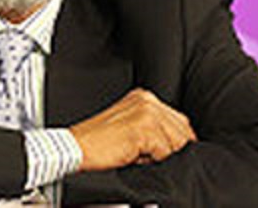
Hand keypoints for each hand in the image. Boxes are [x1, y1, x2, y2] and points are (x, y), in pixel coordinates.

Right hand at [69, 88, 196, 171]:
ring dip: (160, 155)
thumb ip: (154, 127)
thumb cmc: (98, 143)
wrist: (75, 148)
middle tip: (146, 155)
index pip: (179, 120)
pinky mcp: (144, 128)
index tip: (167, 153)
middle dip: (170, 149)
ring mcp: (147, 112)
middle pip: (182, 131)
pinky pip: (165, 152)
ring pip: (176, 143)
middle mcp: (148, 100)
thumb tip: (178, 143)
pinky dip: (151, 161)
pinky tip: (133, 156)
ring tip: (137, 154)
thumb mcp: (130, 127)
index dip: (178, 142)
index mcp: (144, 97)